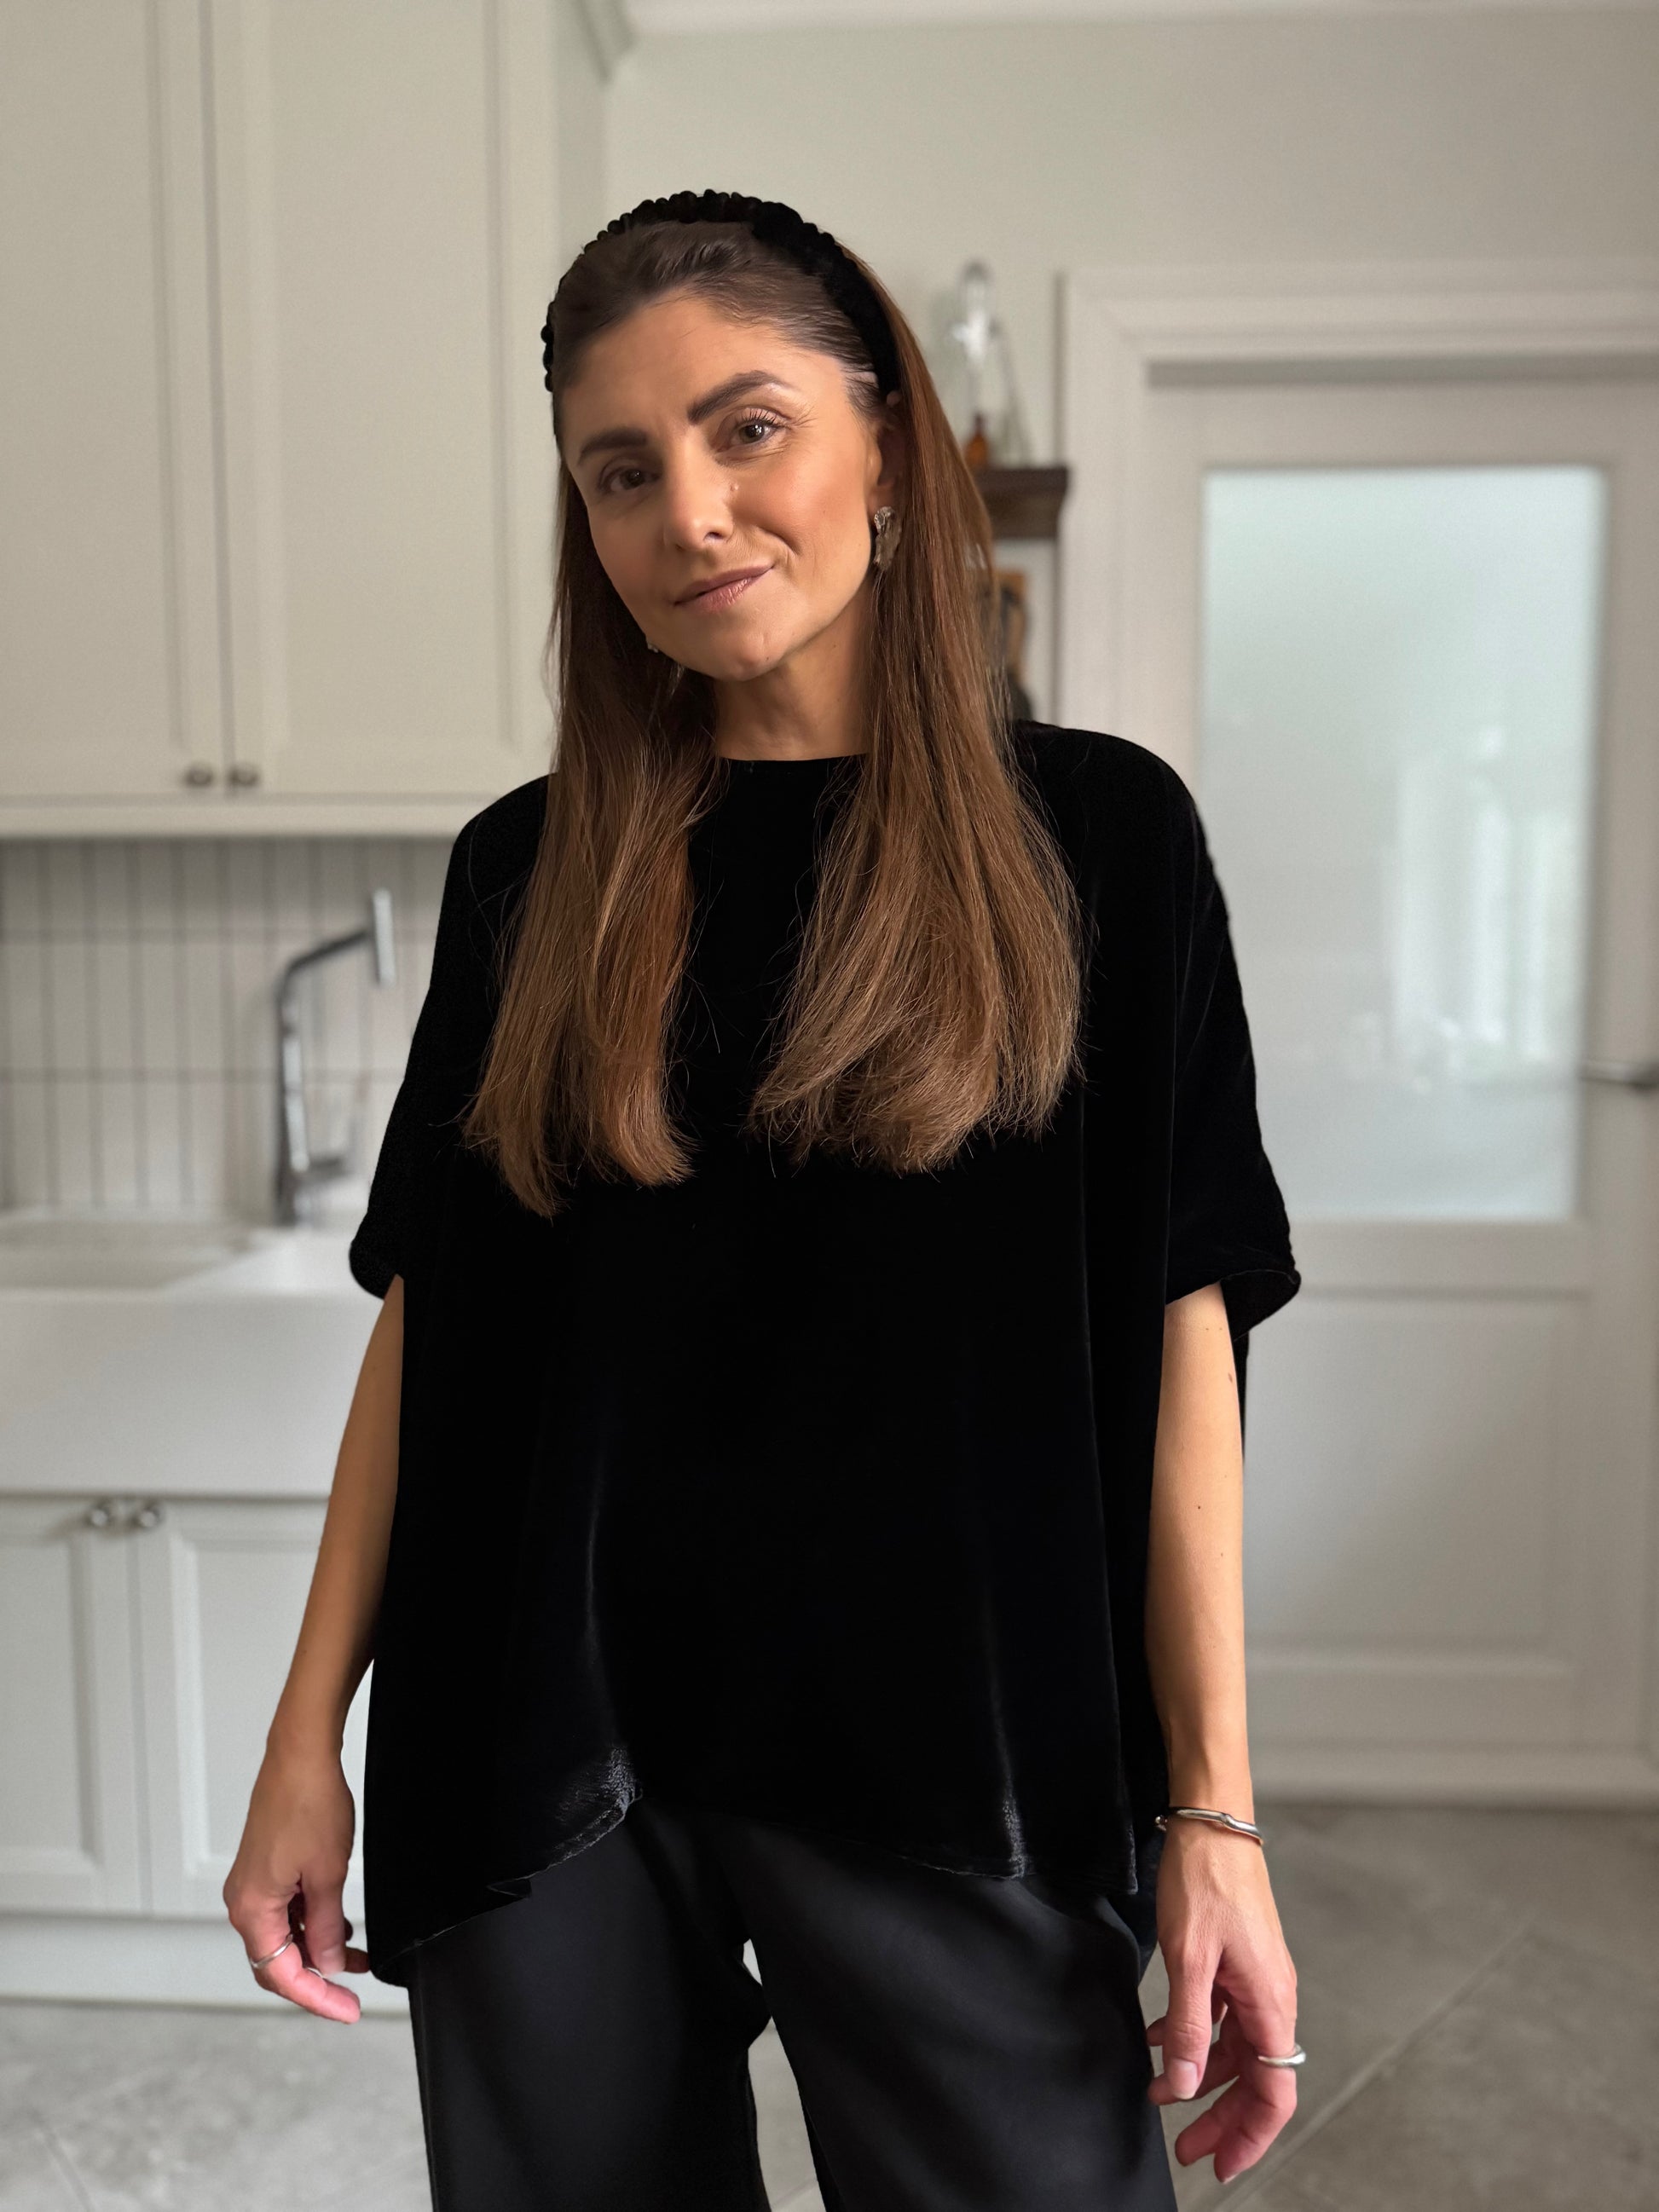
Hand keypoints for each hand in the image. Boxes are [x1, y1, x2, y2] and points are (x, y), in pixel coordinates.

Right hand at [223, 1741, 369, 2022]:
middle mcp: (243, 1900)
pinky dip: (312, 1922)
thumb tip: (329, 1964)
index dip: (316, 1998)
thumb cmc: (309, 1803)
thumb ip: (327, 1927)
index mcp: (251, 1909)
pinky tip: (341, 1923)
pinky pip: (285, 1911)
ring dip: (318, 1948)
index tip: (348, 2010)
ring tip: (358, 1955)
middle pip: (277, 1961)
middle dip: (316, 1979)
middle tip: (352, 1994)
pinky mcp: (264, 1868)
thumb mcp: (328, 1875)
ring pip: (284, 1935)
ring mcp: (253, 1883)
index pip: (280, 1976)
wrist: (301, 1753)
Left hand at [1145, 1821, 1299, 2183]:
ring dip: (1200, 2076)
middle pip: (1255, 2078)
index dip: (1250, 2134)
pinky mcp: (1236, 1962)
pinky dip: (1192, 2034)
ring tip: (1160, 2094)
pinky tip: (1156, 2040)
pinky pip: (1220, 2015)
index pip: (1275, 2091)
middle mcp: (1271, 1996)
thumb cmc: (1205, 1879)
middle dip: (1221, 2117)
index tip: (1220, 2162)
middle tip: (1185, 2147)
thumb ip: (1188, 2024)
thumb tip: (1185, 2083)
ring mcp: (1254, 1978)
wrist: (1210, 1820)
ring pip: (1235, 2049)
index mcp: (1271, 2001)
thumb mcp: (1188, 1957)